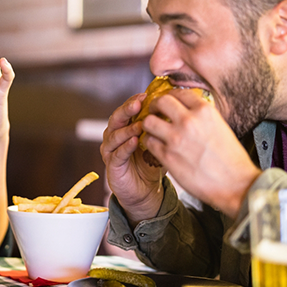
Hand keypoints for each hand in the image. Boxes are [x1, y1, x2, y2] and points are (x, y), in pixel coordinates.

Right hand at [100, 93, 163, 224]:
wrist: (146, 192)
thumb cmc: (151, 164)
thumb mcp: (158, 142)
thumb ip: (161, 126)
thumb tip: (176, 106)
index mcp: (124, 127)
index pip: (127, 110)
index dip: (134, 101)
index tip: (146, 94)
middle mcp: (114, 136)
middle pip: (117, 118)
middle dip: (127, 109)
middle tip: (139, 103)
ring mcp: (110, 151)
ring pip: (114, 135)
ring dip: (127, 128)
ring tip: (140, 124)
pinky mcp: (112, 166)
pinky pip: (117, 154)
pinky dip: (125, 147)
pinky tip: (135, 141)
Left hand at [142, 88, 260, 217]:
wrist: (235, 184)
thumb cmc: (231, 159)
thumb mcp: (221, 126)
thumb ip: (202, 117)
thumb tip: (188, 111)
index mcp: (205, 111)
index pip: (179, 92)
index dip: (170, 96)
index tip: (168, 102)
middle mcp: (189, 121)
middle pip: (160, 101)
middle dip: (155, 106)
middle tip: (155, 112)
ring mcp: (176, 138)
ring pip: (148, 121)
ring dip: (149, 125)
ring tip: (153, 131)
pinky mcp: (167, 156)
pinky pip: (148, 142)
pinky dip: (150, 143)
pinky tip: (156, 146)